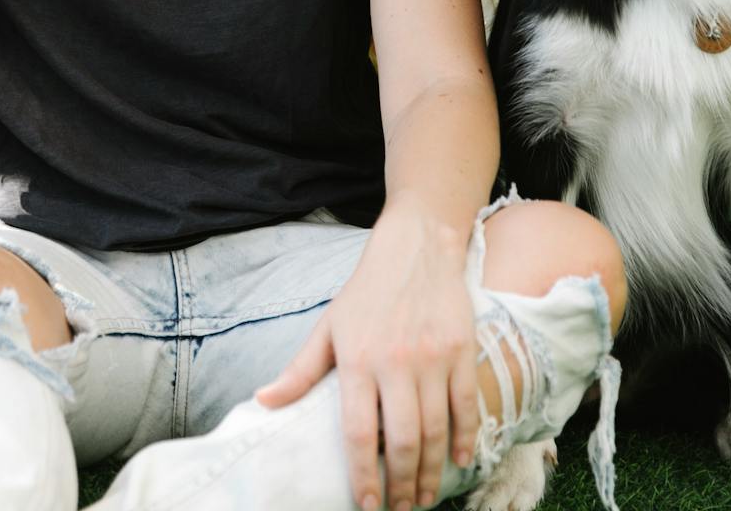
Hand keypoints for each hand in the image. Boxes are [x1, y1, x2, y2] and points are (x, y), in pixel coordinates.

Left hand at [257, 208, 478, 510]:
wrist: (416, 247)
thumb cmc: (367, 291)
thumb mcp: (328, 326)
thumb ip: (300, 370)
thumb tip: (263, 401)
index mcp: (357, 361)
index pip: (358, 432)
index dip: (363, 475)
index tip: (367, 505)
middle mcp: (396, 363)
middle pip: (402, 441)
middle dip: (402, 485)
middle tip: (400, 509)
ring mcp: (432, 358)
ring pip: (436, 430)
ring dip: (432, 472)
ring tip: (425, 497)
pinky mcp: (461, 351)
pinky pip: (467, 406)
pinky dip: (466, 438)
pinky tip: (460, 461)